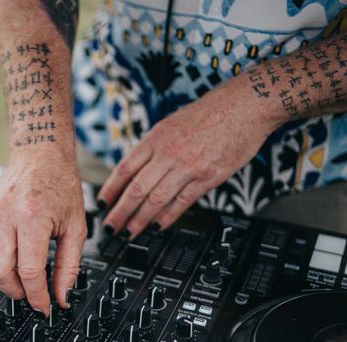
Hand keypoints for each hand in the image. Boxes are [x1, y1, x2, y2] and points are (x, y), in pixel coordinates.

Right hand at [0, 155, 86, 313]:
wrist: (41, 156)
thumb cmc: (61, 186)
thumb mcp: (76, 228)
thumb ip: (69, 266)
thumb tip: (61, 297)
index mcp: (32, 217)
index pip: (29, 270)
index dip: (37, 296)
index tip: (43, 307)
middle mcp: (5, 215)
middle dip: (15, 291)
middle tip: (30, 291)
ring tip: (14, 276)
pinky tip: (1, 261)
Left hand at [97, 78, 279, 236]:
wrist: (245, 104)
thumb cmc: (209, 113)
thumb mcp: (171, 124)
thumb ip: (154, 147)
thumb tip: (135, 170)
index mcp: (156, 138)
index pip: (125, 168)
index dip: (110, 189)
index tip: (101, 204)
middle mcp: (168, 153)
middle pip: (136, 188)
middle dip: (120, 212)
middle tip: (111, 227)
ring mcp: (188, 166)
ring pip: (156, 199)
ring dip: (140, 220)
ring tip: (130, 232)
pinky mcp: (208, 177)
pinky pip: (182, 202)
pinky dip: (167, 217)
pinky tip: (158, 226)